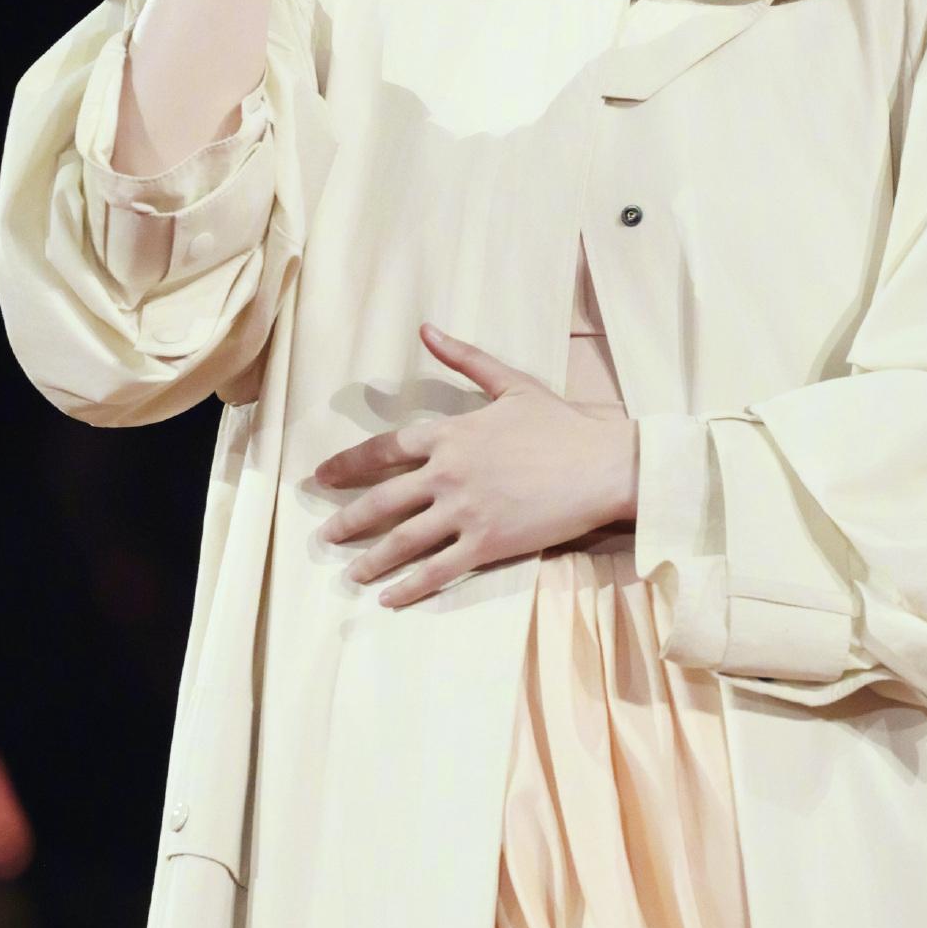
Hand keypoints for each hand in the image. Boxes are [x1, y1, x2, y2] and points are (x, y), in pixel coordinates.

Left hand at [313, 323, 640, 606]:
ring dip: (371, 560)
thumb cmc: (561, 424)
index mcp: (450, 434)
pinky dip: (409, 587)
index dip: (347, 465)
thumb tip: (426, 328)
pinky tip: (388, 599)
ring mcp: (465, 511)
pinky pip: (437, 570)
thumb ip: (464, 359)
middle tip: (326, 534)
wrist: (604, 465)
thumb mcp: (511, 383)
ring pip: (403, 541)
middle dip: (347, 521)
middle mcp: (448, 473)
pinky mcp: (487, 543)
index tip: (322, 477)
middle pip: (381, 501)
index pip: (383, 450)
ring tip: (350, 574)